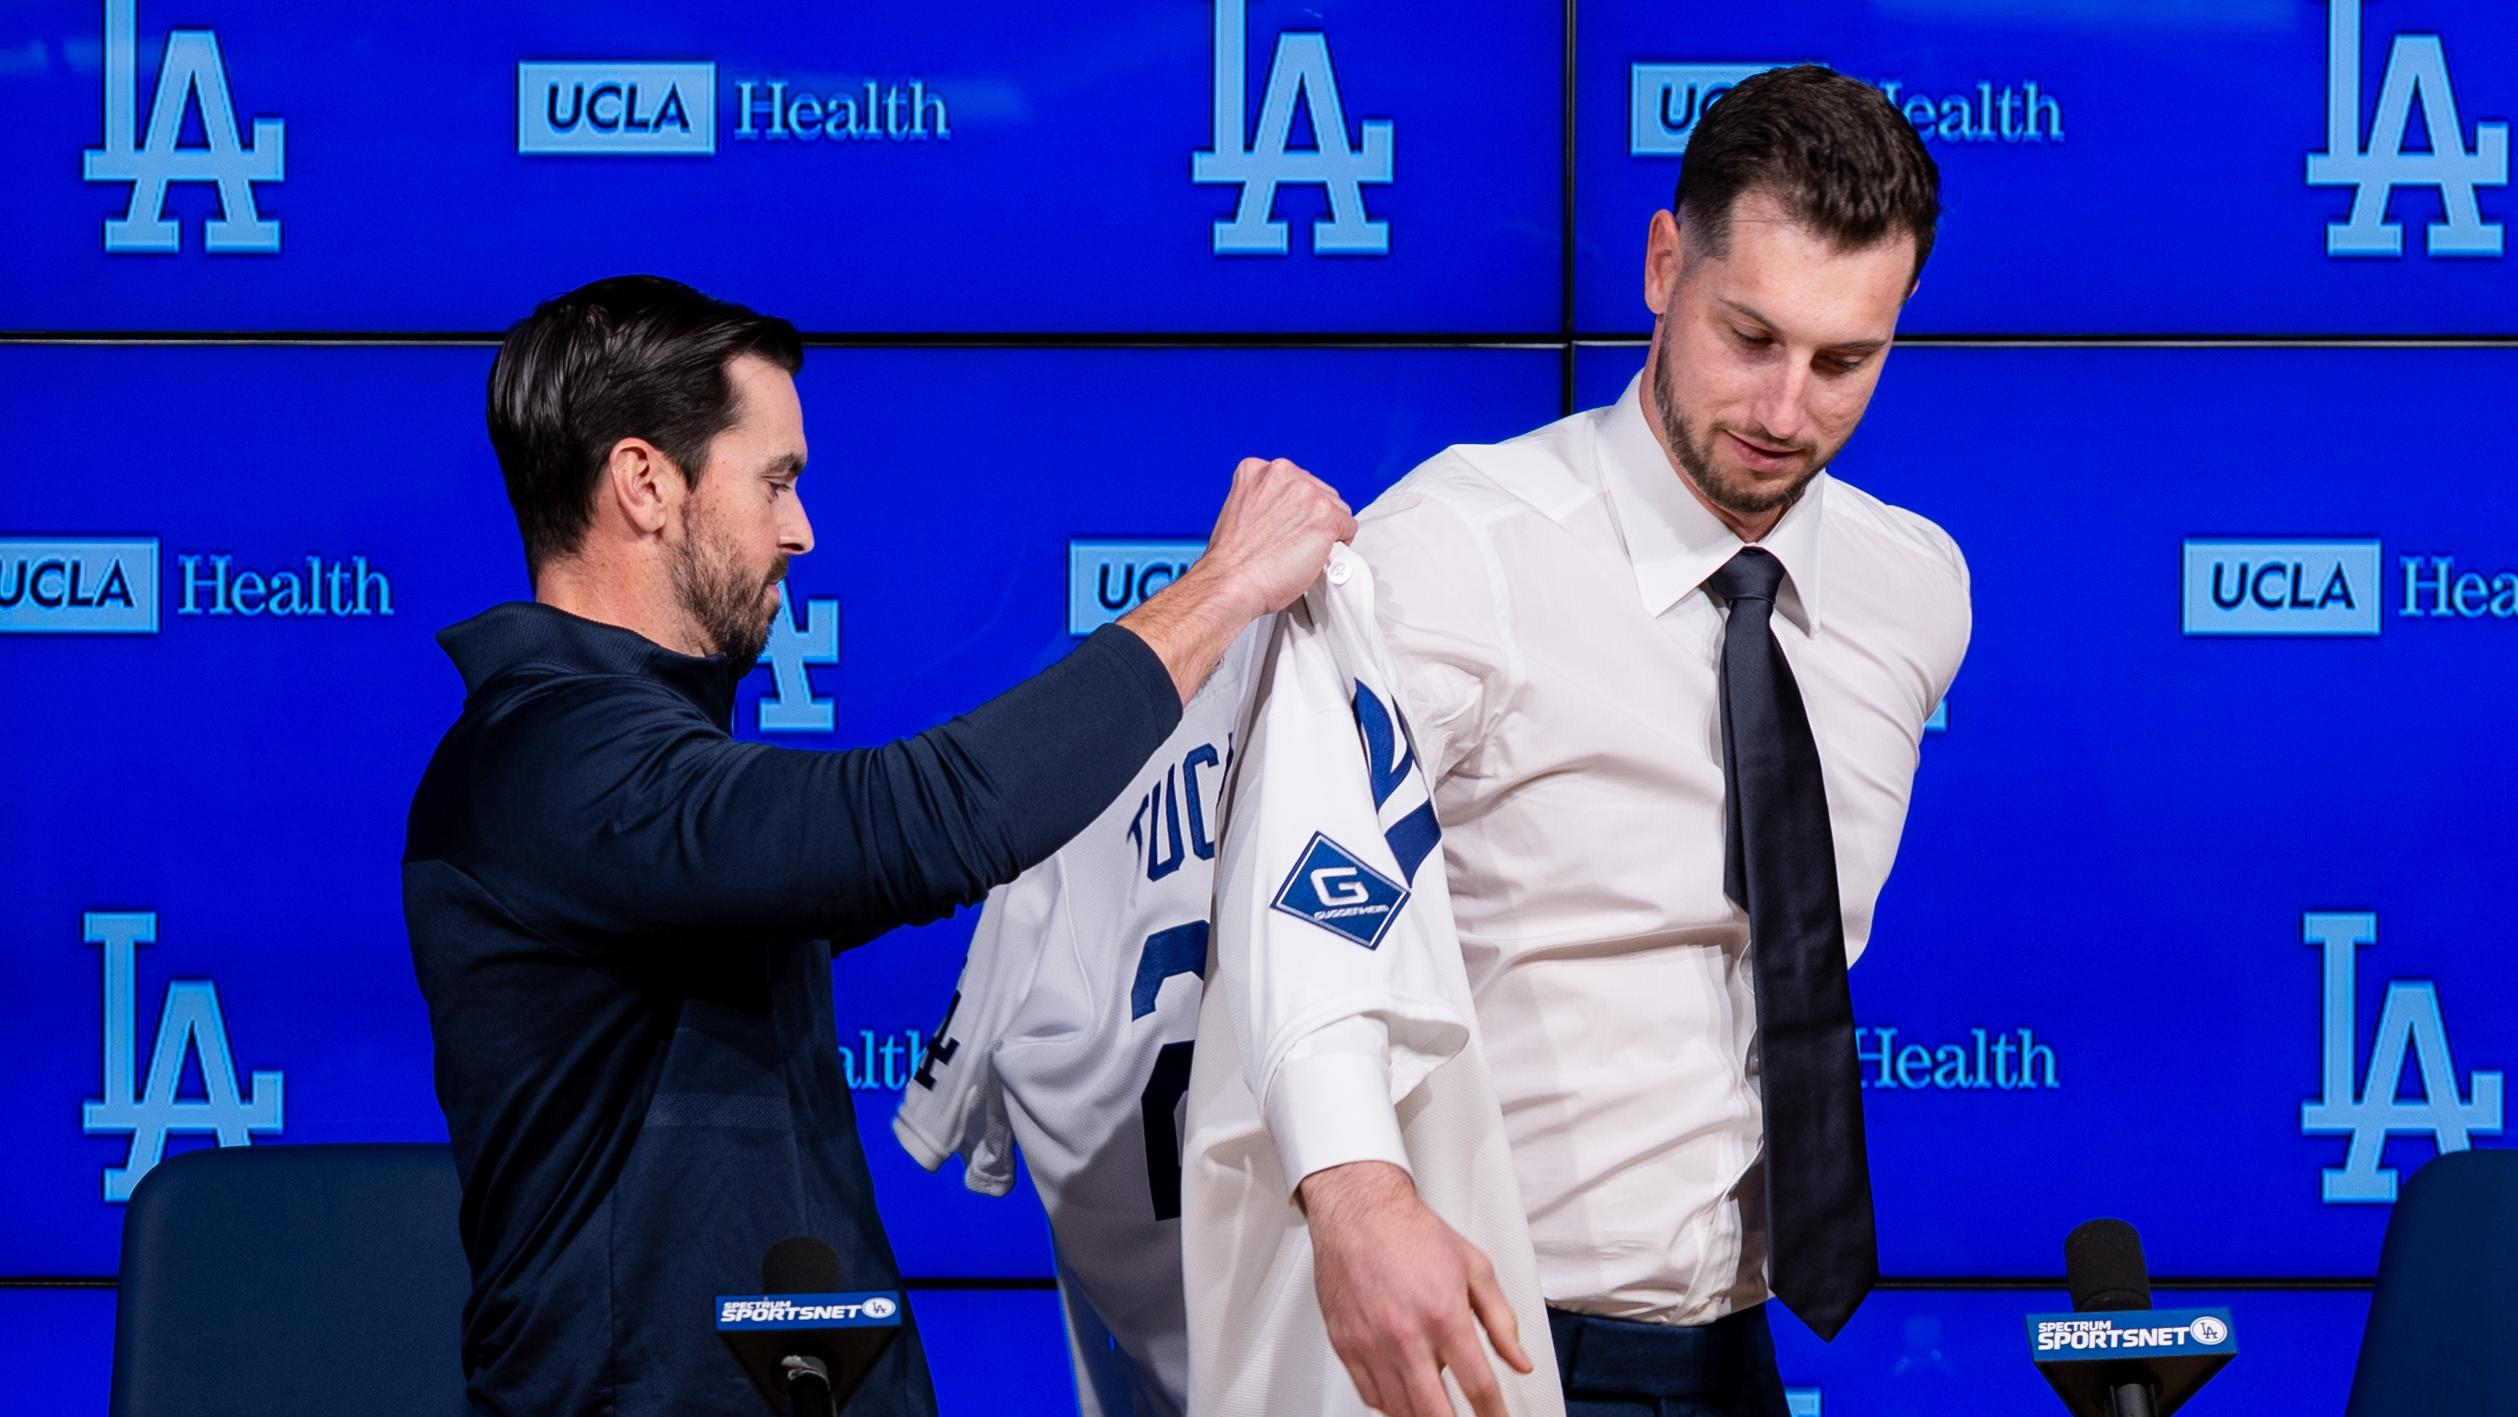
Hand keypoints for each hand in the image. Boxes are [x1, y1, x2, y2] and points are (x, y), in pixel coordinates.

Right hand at [1120, 457, 1356, 703]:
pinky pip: (1348, 527)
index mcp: (1257, 469)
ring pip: (1336, 508)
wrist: (1230, 583)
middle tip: (1296, 542)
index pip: (1296, 480)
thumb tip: (1287, 511)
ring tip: (1303, 551)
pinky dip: (1339, 546)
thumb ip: (1266, 501)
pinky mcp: (1325, 516)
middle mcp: (1283, 474)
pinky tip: (1316, 556)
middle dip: (1313, 517)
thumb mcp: (1240, 512)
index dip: (1296, 507)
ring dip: (1326, 531)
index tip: (1290, 524)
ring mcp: (1305, 493)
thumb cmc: (1233, 561)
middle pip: (1319, 491)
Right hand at [1299, 1161, 1535, 1416]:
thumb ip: (1502, 1320)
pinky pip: (1370, 1395)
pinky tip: (1405, 1395)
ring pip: (1401, 1411)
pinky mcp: (1346, 1345)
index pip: (1478, 1385)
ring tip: (1436, 1406)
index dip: (1493, 1413)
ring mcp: (1372, 1344)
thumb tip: (1519, 1359)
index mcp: (1444, 1314)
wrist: (1358, 1211)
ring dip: (1423, 1415)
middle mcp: (1406, 1334)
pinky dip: (1391, 1405)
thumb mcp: (1475, 1268)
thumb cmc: (1411, 1234)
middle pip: (1435, 1412)